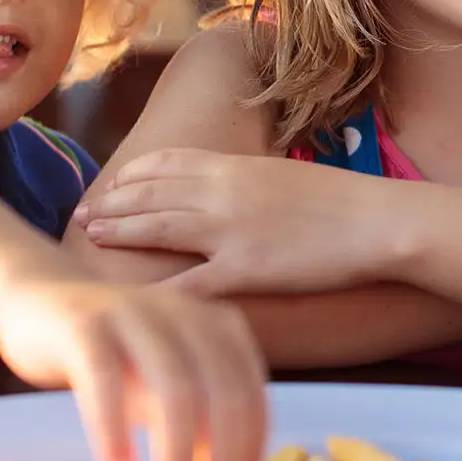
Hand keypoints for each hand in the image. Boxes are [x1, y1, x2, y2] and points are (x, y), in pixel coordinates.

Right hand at [0, 279, 267, 460]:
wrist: (42, 304)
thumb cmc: (118, 359)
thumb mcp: (170, 397)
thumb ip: (213, 442)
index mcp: (219, 326)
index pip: (252, 398)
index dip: (248, 459)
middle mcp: (186, 313)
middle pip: (223, 395)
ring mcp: (136, 312)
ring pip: (174, 390)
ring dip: (177, 458)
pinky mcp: (86, 325)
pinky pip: (105, 381)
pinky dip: (115, 432)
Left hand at [71, 149, 401, 296]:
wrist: (379, 220)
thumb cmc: (344, 202)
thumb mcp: (287, 177)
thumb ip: (249, 184)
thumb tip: (229, 193)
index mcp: (236, 167)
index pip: (168, 162)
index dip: (133, 173)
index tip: (111, 182)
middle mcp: (224, 192)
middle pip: (152, 192)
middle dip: (112, 201)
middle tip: (82, 212)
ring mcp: (231, 230)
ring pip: (157, 227)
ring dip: (120, 231)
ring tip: (92, 236)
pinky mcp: (245, 269)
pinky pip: (190, 283)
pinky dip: (158, 290)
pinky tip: (133, 298)